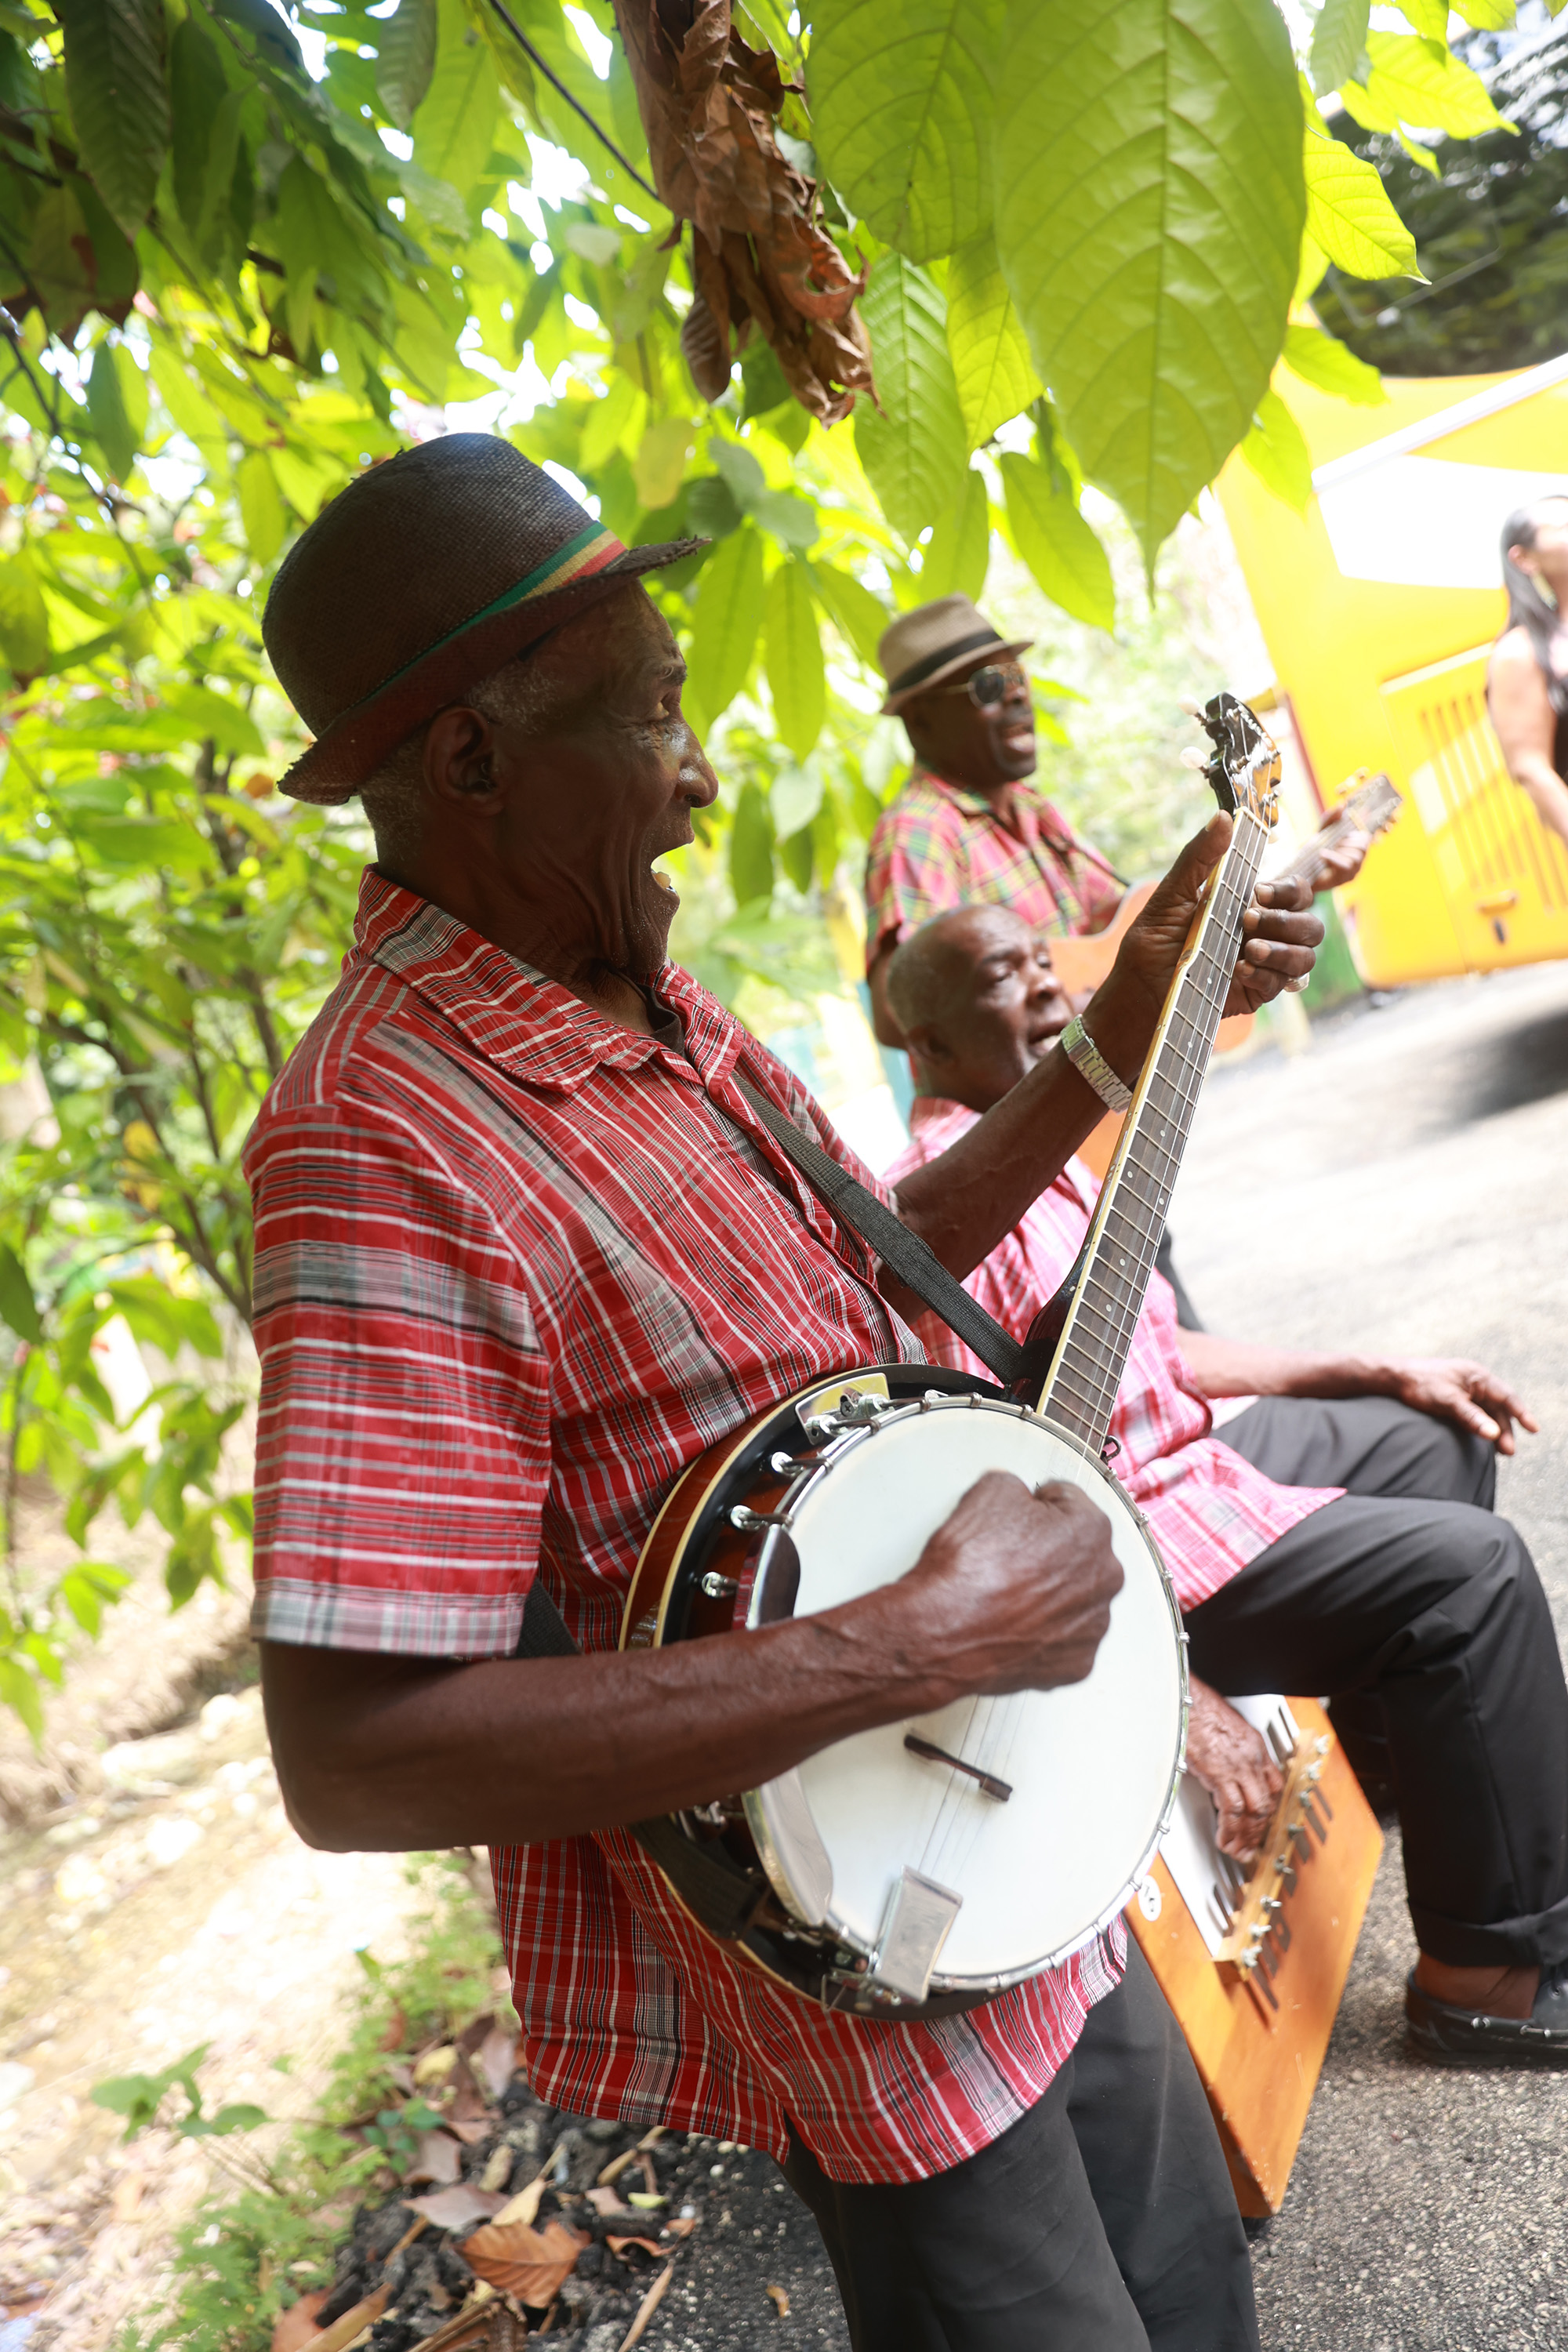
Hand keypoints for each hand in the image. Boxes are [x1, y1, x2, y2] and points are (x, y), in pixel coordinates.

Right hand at [898, 1470, 1123, 1697]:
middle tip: (1008, 1556)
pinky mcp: (1075, 1663)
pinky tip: (1013, 1625)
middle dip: (1048, 1550)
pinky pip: (1062, 1638)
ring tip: (1006, 1594)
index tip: (1019, 1514)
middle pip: (1076, 1552)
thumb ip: (1016, 1487)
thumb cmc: (968, 1568)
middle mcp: (1103, 1579)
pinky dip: (1041, 1632)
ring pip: (1072, 1597)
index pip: (1067, 1501)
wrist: (943, 1630)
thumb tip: (1015, 1498)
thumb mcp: (989, 1491)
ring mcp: (1091, 1626)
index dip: (1035, 1503)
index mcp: (1091, 1530)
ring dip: (1048, 1593)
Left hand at [1086, 815, 1321, 1073]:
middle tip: (1248, 920)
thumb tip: (1223, 817)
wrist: (1137, 992)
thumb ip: (1199, 858)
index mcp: (1250, 904)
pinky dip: (1266, 975)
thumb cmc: (1152, 942)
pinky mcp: (1257, 992)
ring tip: (1248, 950)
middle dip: (1287, 920)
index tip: (1260, 892)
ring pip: (1306, 954)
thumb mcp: (1171, 895)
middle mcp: (1264, 932)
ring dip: (1283, 949)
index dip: (1289, 890)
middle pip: (1310, 923)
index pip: (1294, 892)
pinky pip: (1283, 983)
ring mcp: (1264, 964)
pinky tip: (1238, 971)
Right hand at [1185, 1676, 1280, 1862]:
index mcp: (1254, 1746)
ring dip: (1246, 1835)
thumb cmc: (1197, 1707)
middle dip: (1259, 1830)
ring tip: (1238, 1850)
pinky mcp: (1219, 1774)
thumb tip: (1222, 1767)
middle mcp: (1251, 1758)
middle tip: (1252, 1846)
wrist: (1186, 1698)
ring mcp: (1237, 1767)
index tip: (1263, 1822)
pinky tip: (1225, 1839)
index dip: (1271, 1808)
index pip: (1275, 1784)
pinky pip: (1231, 1810)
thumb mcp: (1224, 1727)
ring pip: (1253, 1810)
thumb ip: (1229, 1749)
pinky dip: (1229, 1829)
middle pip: (1266, 1803)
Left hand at [1313, 807, 1370, 890]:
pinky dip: (1333, 858)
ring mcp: (1354, 870)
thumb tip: (1341, 805)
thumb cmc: (1314, 852)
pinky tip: (1322, 855)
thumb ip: (1331, 818)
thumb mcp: (1323, 831)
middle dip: (1346, 841)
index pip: (1366, 836)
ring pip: (1356, 856)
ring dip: (1339, 850)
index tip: (1343, 830)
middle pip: (1363, 846)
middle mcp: (1359, 859)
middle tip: (1332, 843)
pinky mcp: (1346, 878)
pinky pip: (1346, 865)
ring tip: (1325, 851)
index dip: (1357, 831)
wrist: (1302, 871)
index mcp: (1356, 847)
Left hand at [1385, 1357, 1537, 1455]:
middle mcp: (1475, 1382)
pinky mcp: (1457, 1400)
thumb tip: (1494, 1435)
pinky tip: (1485, 1442)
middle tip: (1509, 1452)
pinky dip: (1482, 1428)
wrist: (1395, 1378)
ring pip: (1488, 1413)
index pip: (1506, 1396)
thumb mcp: (1447, 1401)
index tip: (1534, 1429)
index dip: (1522, 1413)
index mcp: (1477, 1376)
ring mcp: (1466, 1391)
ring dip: (1494, 1431)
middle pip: (1498, 1408)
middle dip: (1505, 1430)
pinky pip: (1476, 1415)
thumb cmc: (1420, 1385)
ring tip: (1501, 1452)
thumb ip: (1471, 1417)